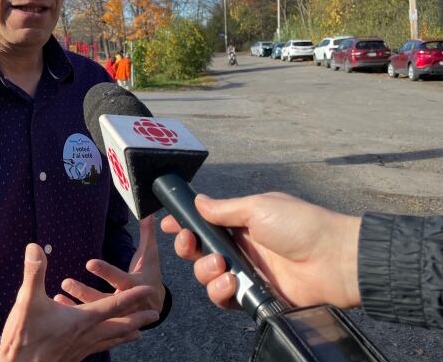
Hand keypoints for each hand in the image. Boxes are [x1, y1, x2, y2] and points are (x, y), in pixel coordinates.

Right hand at [0, 243, 158, 361]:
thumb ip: (34, 273)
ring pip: (110, 341)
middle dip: (138, 318)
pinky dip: (107, 343)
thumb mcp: (26, 301)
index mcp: (81, 320)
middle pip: (120, 326)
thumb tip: (34, 247)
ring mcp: (80, 348)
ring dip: (126, 334)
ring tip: (139, 333)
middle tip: (156, 314)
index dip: (132, 295)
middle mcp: (86, 335)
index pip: (114, 305)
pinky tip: (102, 343)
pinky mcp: (72, 356)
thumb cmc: (23, 337)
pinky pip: (97, 348)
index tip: (148, 289)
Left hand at [56, 216, 164, 314]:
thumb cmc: (150, 274)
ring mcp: (115, 314)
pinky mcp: (106, 319)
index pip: (120, 278)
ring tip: (58, 294)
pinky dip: (74, 311)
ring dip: (76, 303)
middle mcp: (125, 302)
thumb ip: (147, 233)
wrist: (154, 305)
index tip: (89, 263)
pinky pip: (88, 318)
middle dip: (85, 292)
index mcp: (135, 285)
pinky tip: (59, 302)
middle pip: (104, 299)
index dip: (106, 272)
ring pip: (94, 312)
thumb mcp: (150, 255)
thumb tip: (147, 212)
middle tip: (66, 282)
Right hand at [159, 193, 360, 309]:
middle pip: (198, 251)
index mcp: (241, 221)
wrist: (335, 260)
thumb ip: (224, 209)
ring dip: (206, 271)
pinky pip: (224, 299)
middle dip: (188, 248)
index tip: (167, 225)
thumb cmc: (301, 225)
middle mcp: (240, 247)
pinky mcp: (254, 296)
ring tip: (223, 266)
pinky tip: (232, 284)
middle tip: (191, 244)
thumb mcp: (259, 207)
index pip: (204, 222)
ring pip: (207, 276)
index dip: (184, 224)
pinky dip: (221, 293)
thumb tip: (199, 202)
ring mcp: (246, 272)